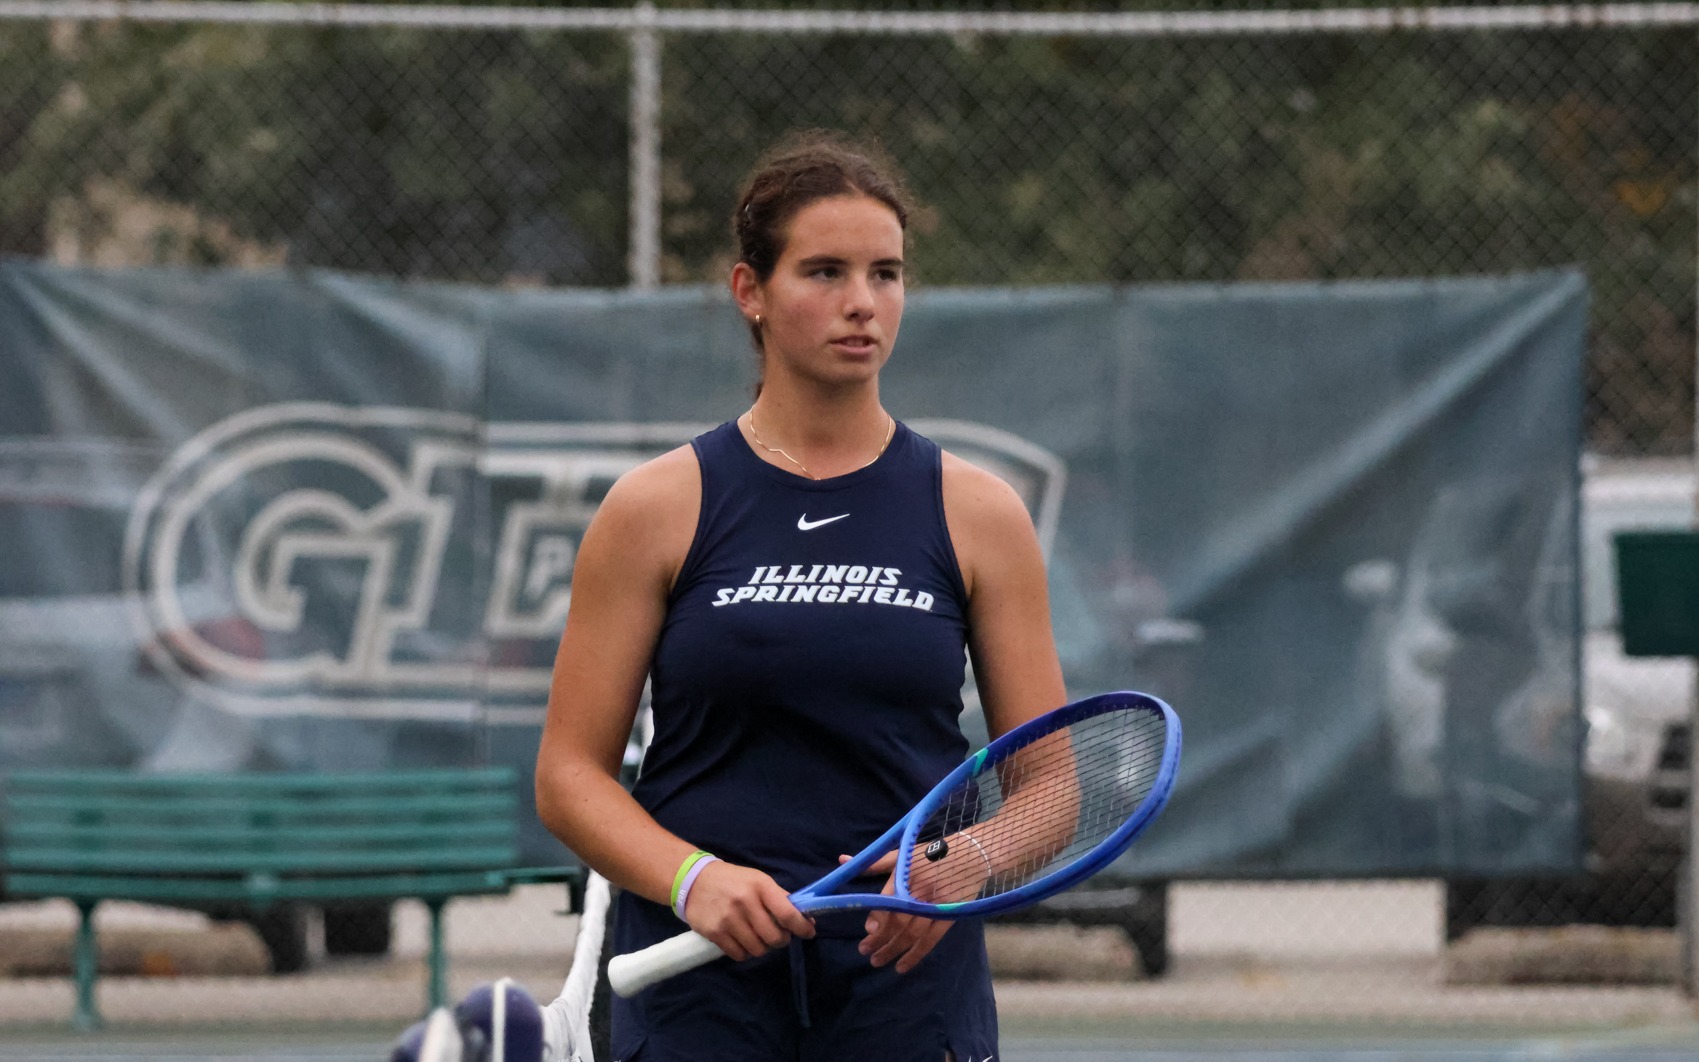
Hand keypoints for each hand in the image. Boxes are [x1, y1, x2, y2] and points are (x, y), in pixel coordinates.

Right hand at [680, 861, 813, 961]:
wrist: (693, 880)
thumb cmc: (733, 880)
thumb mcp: (758, 880)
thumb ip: (780, 898)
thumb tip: (806, 918)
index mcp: (760, 886)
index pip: (788, 913)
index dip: (802, 927)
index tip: (808, 932)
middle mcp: (745, 902)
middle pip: (775, 938)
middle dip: (780, 940)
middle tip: (777, 936)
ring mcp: (729, 919)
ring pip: (758, 950)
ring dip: (762, 947)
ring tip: (757, 937)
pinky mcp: (715, 933)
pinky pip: (739, 955)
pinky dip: (745, 952)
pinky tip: (743, 942)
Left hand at [845, 849, 963, 974]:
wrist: (971, 856)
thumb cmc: (931, 854)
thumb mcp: (902, 854)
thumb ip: (873, 862)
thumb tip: (842, 860)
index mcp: (907, 873)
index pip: (889, 900)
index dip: (877, 918)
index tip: (867, 932)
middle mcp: (921, 890)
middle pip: (899, 920)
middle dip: (881, 939)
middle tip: (864, 952)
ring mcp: (937, 905)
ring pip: (912, 933)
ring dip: (894, 949)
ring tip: (877, 961)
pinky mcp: (950, 916)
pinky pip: (931, 940)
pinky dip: (916, 955)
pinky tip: (902, 967)